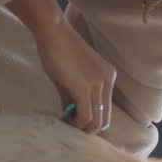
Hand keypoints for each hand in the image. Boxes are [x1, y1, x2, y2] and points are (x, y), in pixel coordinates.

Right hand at [5, 0, 114, 133]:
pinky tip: (64, 119)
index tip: (77, 124)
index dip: (93, 121)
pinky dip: (75, 123)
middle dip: (88, 129)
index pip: (107, 109)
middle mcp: (108, 81)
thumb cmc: (59, 50)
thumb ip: (75, 96)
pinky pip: (85, 116)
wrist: (53, 32)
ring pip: (96, 120)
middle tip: (71, 128)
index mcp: (108, 76)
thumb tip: (72, 115)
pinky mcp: (84, 88)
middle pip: (105, 119)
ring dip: (81, 127)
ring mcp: (98, 84)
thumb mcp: (72, 76)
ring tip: (66, 123)